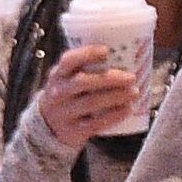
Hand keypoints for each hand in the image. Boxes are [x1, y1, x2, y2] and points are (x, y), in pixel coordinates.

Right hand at [32, 43, 147, 146]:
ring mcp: (65, 113)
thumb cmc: (66, 96)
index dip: (87, 54)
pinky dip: (113, 115)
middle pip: (83, 82)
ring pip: (91, 102)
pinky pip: (96, 123)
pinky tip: (126, 109)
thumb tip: (121, 56)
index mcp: (58, 75)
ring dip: (115, 97)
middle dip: (109, 78)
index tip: (106, 51)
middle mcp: (59, 93)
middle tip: (131, 77)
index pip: (68, 60)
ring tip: (134, 92)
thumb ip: (84, 69)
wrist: (48, 126)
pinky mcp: (74, 130)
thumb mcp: (66, 79)